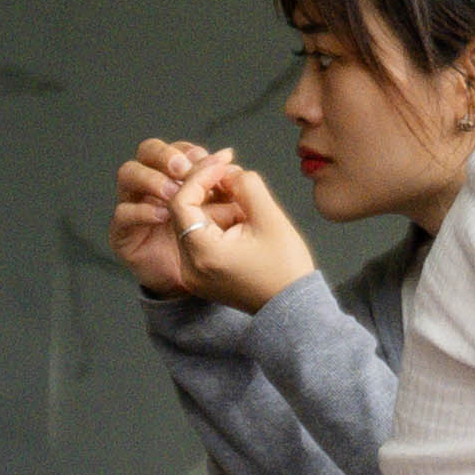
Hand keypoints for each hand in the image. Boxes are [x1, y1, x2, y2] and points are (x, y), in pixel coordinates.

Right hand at [109, 140, 205, 298]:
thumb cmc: (206, 239)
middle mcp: (148, 183)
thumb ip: (220, 185)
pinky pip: (123, 214)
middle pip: (146, 151)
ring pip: (128, 174)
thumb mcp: (220, 209)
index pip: (173, 148)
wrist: (193, 279)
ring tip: (174, 193)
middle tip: (184, 169)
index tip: (206, 159)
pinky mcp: (121, 231)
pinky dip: (142, 211)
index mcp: (171, 174)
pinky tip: (163, 215)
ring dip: (152, 179)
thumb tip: (227, 156)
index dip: (186, 150)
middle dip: (165, 155)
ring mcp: (131, 203)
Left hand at [161, 150, 318, 314]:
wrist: (293, 310)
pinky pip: (199, 240)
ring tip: (244, 201)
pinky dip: (215, 223)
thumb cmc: (286, 268)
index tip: (224, 165)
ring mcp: (193, 274)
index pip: (181, 201)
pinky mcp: (201, 277)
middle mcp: (189, 266)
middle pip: (184, 212)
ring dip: (215, 206)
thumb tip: (228, 171)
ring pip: (193, 224)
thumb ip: (247, 186)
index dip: (200, 176)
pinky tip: (239, 217)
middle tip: (234, 176)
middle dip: (208, 189)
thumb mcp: (270, 218)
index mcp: (203, 253)